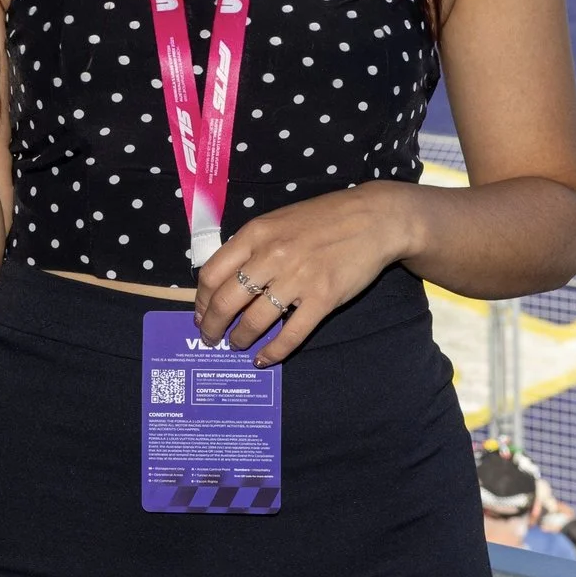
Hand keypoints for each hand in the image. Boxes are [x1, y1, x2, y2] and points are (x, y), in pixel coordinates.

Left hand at [192, 183, 422, 365]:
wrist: (374, 218)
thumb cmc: (325, 217)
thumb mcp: (279, 220)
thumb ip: (253, 245)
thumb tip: (227, 279)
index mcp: (256, 233)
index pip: (212, 274)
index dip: (202, 300)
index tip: (201, 313)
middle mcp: (272, 255)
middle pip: (226, 301)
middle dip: (212, 326)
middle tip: (210, 338)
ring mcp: (298, 278)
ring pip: (254, 321)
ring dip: (240, 339)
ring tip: (238, 344)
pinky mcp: (323, 298)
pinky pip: (290, 334)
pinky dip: (273, 352)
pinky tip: (264, 358)